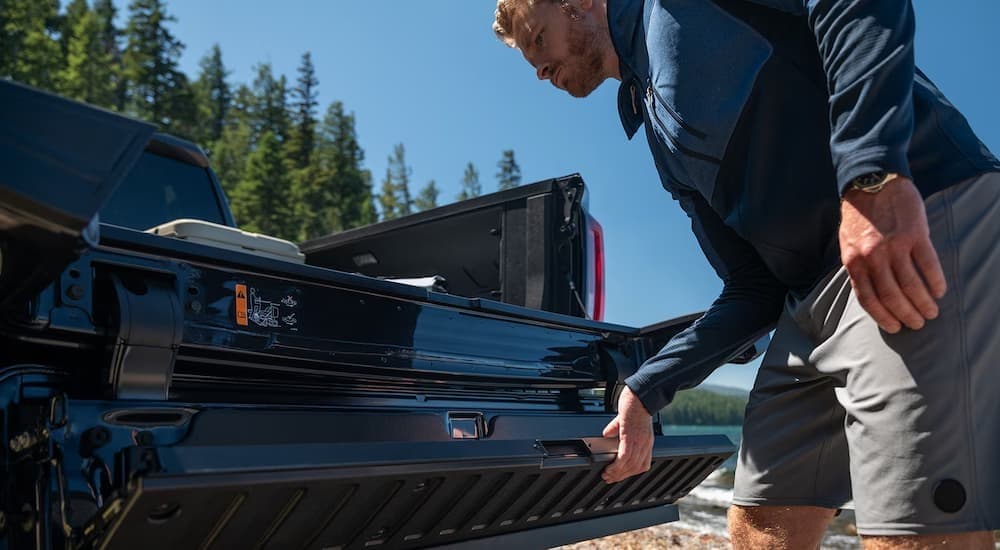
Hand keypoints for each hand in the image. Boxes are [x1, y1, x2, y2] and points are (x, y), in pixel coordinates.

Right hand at [601, 386, 653, 482]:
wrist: (640, 395)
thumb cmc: (635, 404)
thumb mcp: (628, 421)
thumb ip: (617, 429)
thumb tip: (608, 434)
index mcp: (646, 442)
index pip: (642, 465)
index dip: (630, 473)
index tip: (619, 475)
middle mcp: (644, 444)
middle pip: (635, 468)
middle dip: (621, 476)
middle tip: (609, 479)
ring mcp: (638, 442)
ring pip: (628, 466)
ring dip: (616, 473)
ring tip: (606, 475)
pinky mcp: (630, 437)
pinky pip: (624, 457)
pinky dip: (616, 465)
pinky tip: (609, 468)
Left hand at [840, 176, 946, 332]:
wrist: (872, 182)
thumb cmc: (858, 216)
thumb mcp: (847, 244)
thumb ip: (858, 267)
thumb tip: (869, 292)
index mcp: (854, 261)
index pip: (868, 298)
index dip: (882, 316)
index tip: (894, 327)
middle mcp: (872, 257)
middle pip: (891, 296)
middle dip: (906, 314)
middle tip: (917, 323)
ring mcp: (894, 246)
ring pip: (911, 285)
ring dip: (923, 303)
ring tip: (931, 312)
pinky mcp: (915, 234)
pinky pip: (928, 265)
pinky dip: (935, 282)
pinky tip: (939, 291)